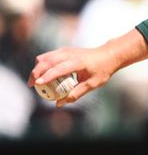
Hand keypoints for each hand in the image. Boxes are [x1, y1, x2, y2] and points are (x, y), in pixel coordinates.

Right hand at [28, 30, 147, 106]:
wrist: (108, 54)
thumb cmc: (102, 70)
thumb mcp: (92, 84)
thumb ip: (76, 93)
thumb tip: (59, 104)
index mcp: (78, 62)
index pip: (59, 68)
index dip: (47, 76)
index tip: (37, 83)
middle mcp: (69, 54)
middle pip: (46, 61)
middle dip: (36, 72)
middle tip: (32, 85)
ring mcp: (65, 50)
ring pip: (44, 57)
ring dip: (37, 68)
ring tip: (36, 81)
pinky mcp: (63, 50)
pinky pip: (48, 56)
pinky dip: (42, 65)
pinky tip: (43, 75)